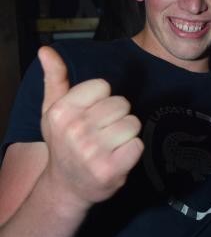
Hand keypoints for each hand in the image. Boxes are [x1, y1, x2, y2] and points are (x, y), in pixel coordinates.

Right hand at [39, 46, 143, 208]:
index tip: (91, 114)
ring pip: (133, 123)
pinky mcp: (111, 170)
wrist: (67, 187)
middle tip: (102, 132)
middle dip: (117, 116)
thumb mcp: (53, 110)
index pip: (103, 86)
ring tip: (110, 144)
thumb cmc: (63, 143)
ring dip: (126, 133)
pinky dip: (132, 150)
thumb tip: (46, 50)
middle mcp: (75, 131)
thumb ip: (55, 78)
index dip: (102, 99)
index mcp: (62, 112)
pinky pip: (138, 145)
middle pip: (121, 104)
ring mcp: (93, 152)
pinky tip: (117, 157)